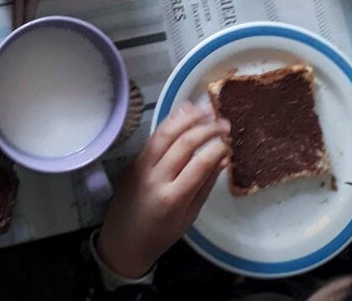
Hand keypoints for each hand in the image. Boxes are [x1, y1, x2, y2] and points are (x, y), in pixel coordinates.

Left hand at [96, 101, 228, 278]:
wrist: (123, 242)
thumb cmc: (160, 235)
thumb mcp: (189, 218)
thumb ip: (205, 187)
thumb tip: (223, 159)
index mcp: (173, 198)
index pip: (199, 164)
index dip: (217, 149)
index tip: (229, 142)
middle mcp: (155, 178)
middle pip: (183, 143)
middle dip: (206, 128)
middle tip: (223, 122)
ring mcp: (141, 166)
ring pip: (165, 133)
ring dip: (187, 118)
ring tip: (205, 109)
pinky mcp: (133, 159)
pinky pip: (154, 136)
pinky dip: (170, 122)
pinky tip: (183, 113)